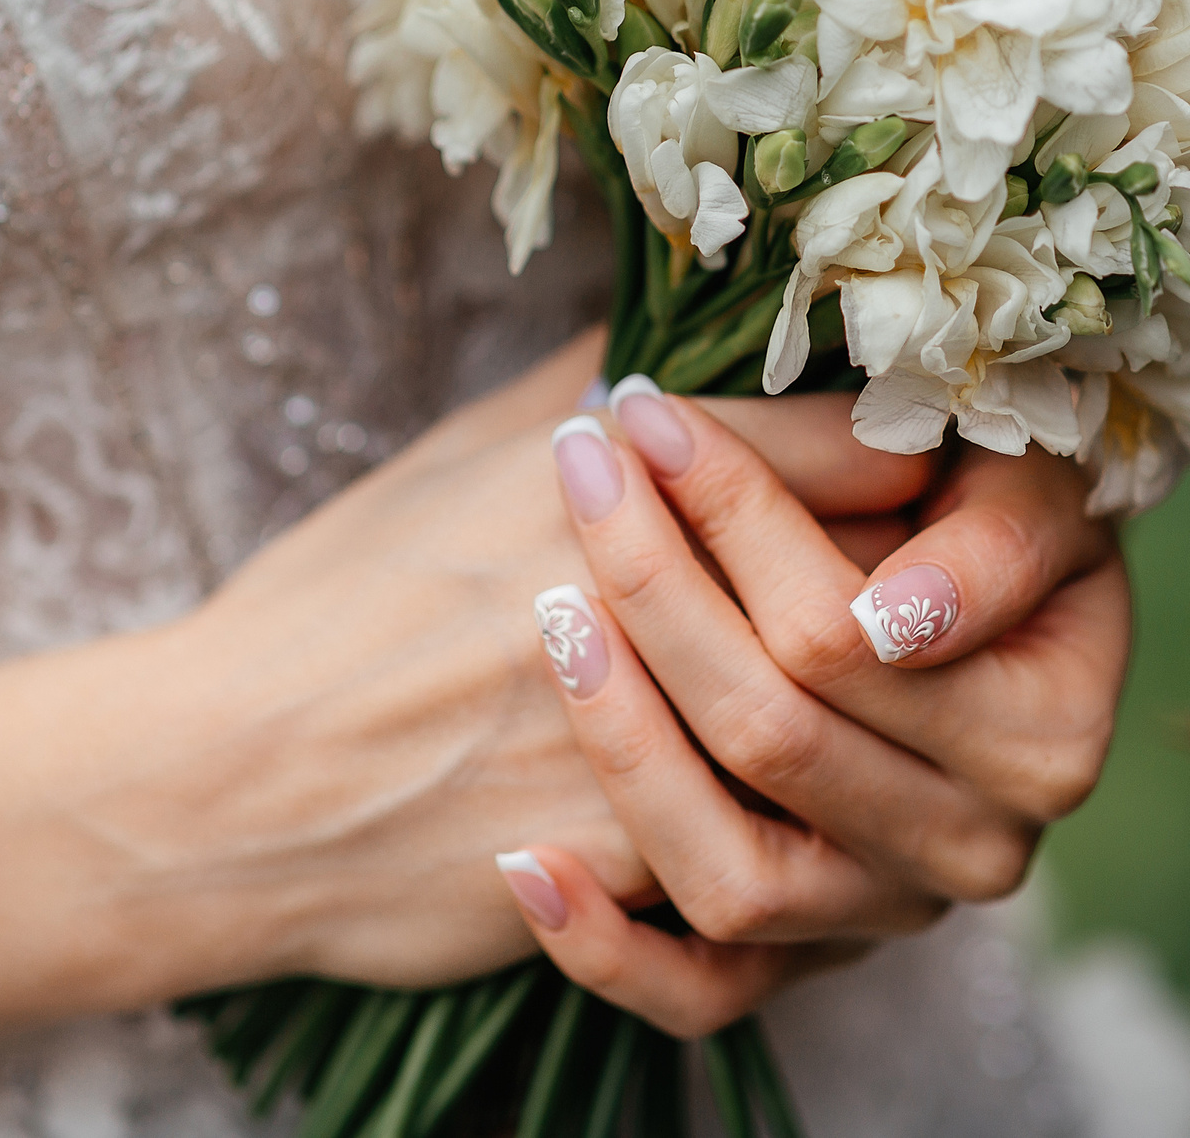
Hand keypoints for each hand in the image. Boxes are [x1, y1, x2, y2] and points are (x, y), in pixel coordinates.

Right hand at [92, 337, 937, 999]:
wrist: (233, 784)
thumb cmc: (340, 599)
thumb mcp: (464, 452)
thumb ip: (593, 379)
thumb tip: (691, 321)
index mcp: (603, 488)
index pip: (847, 447)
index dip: (913, 446)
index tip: (934, 445)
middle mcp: (641, 612)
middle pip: (877, 580)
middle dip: (936, 565)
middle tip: (957, 546)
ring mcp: (648, 752)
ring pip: (850, 725)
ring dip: (893, 700)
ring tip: (899, 668)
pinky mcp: (639, 869)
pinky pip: (786, 847)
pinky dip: (821, 811)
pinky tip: (819, 785)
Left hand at [497, 377, 1126, 1036]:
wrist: (977, 604)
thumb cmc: (989, 515)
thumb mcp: (1028, 488)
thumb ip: (984, 538)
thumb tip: (886, 618)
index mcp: (1047, 734)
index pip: (848, 633)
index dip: (738, 515)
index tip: (647, 418)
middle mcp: (979, 849)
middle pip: (771, 735)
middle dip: (654, 586)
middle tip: (576, 470)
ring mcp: (884, 915)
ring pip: (730, 873)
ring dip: (622, 744)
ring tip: (552, 614)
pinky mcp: (808, 961)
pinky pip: (700, 996)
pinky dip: (608, 950)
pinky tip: (527, 865)